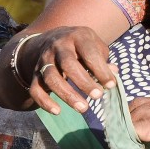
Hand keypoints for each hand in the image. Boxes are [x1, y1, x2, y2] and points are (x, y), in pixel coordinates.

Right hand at [0, 26, 116, 113]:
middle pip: (68, 64)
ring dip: (67, 94)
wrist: (52, 39)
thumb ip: (103, 60)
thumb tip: (114, 73)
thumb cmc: (81, 47)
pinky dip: (44, 101)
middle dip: (84, 82)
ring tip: (83, 108)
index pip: (89, 53)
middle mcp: (58, 46)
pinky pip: (36, 89)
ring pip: (51, 77)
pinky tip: (57, 111)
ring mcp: (44, 60)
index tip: (111, 85)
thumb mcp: (94, 46)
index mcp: (77, 37)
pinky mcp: (35, 73)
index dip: (100, 70)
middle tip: (98, 96)